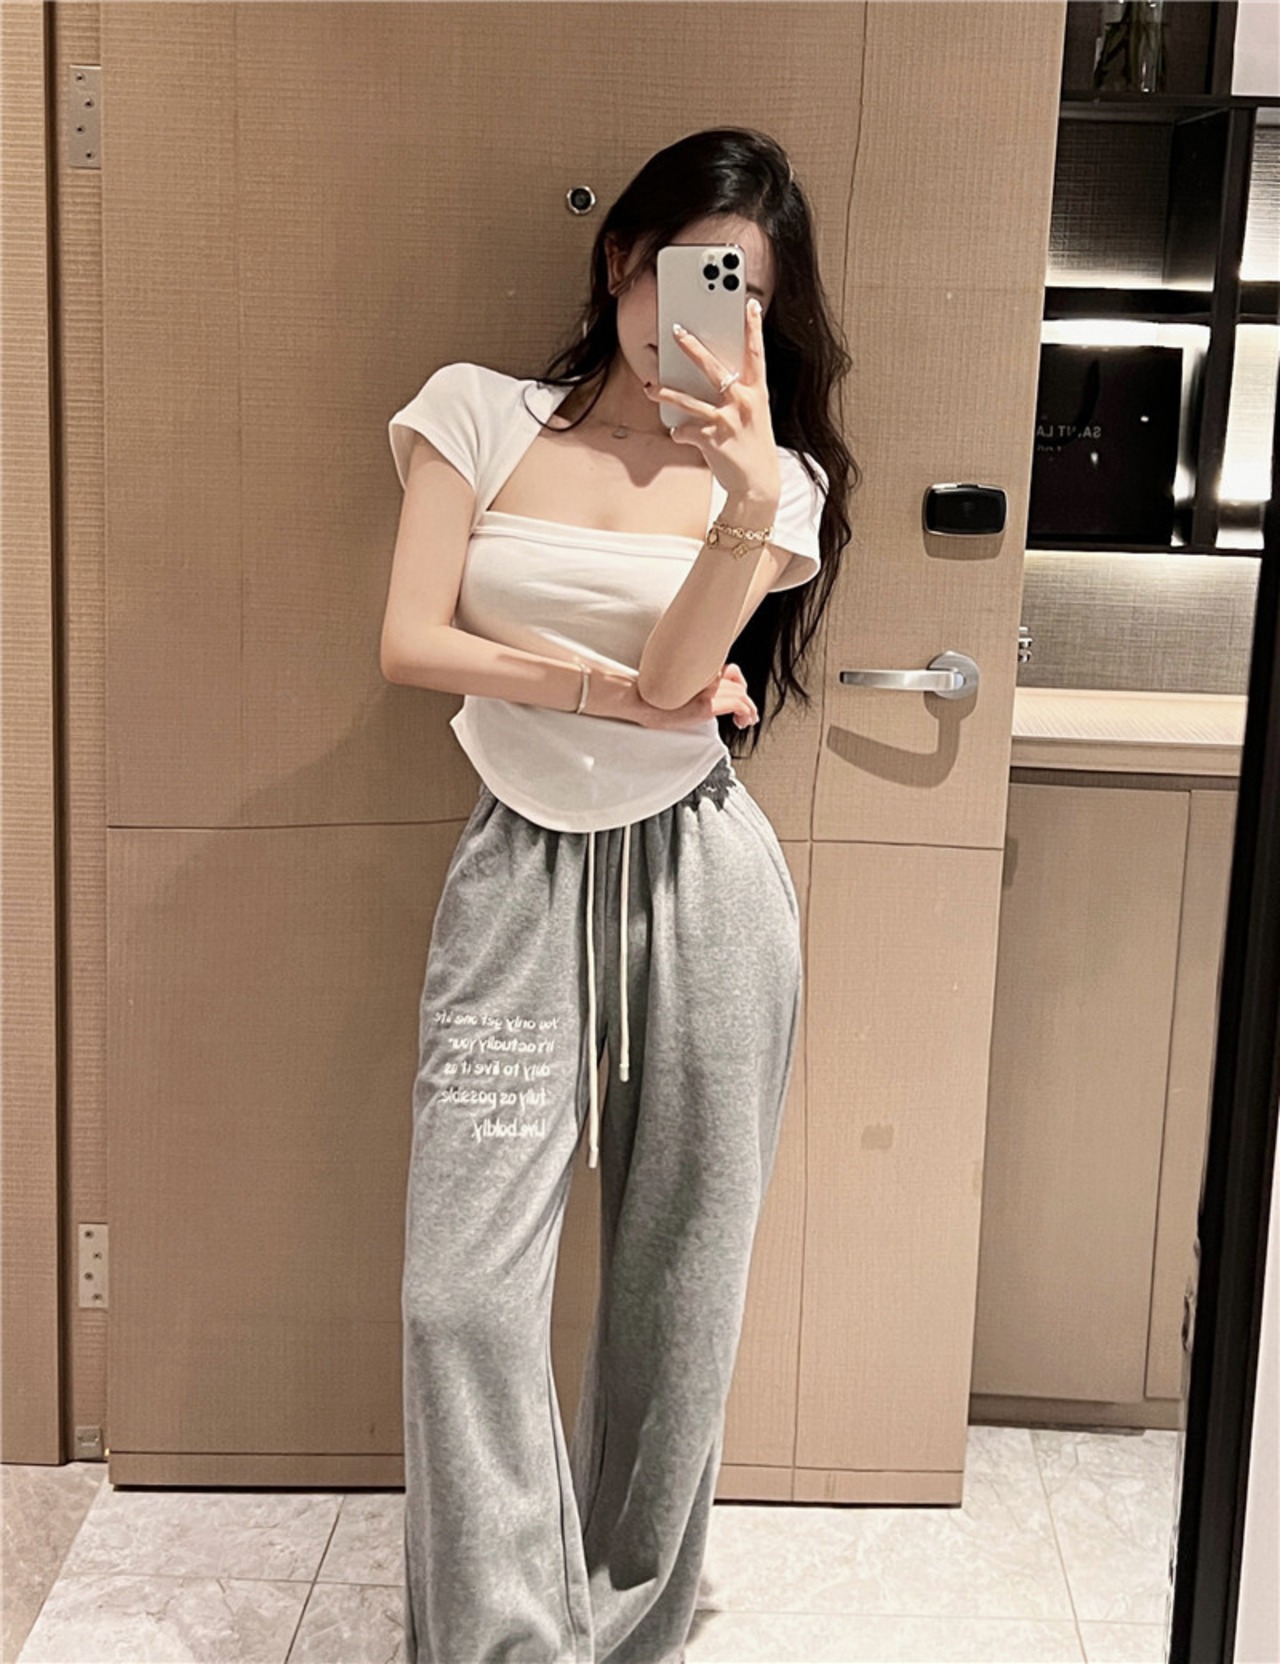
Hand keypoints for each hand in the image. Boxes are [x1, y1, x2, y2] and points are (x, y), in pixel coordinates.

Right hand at [628, 662, 758, 731]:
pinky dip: (746, 712)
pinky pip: (738, 704)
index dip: (737, 683)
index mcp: (700, 669)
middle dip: (745, 698)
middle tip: (746, 714)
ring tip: (748, 720)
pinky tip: (743, 721)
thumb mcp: (676, 687)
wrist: (638, 699)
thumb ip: (692, 685)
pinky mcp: (707, 704)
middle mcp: (707, 676)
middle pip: (738, 683)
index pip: (729, 671)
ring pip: (741, 694)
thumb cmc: (651, 696)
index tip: (737, 695)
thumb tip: (701, 695)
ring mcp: (708, 690)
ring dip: (749, 708)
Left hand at [644, 300, 780, 506]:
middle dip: (692, 348)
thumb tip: (716, 382)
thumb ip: (738, 397)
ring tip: (651, 388)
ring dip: (666, 393)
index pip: (755, 353)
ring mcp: (726, 420)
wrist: (758, 485)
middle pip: (714, 368)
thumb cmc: (753, 449)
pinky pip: (684, 430)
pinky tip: (679, 435)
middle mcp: (743, 402)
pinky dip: (679, 433)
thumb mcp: (753, 417)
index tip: (748, 305)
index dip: (752, 328)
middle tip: (677, 332)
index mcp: (756, 393)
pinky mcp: (711, 439)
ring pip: (688, 400)